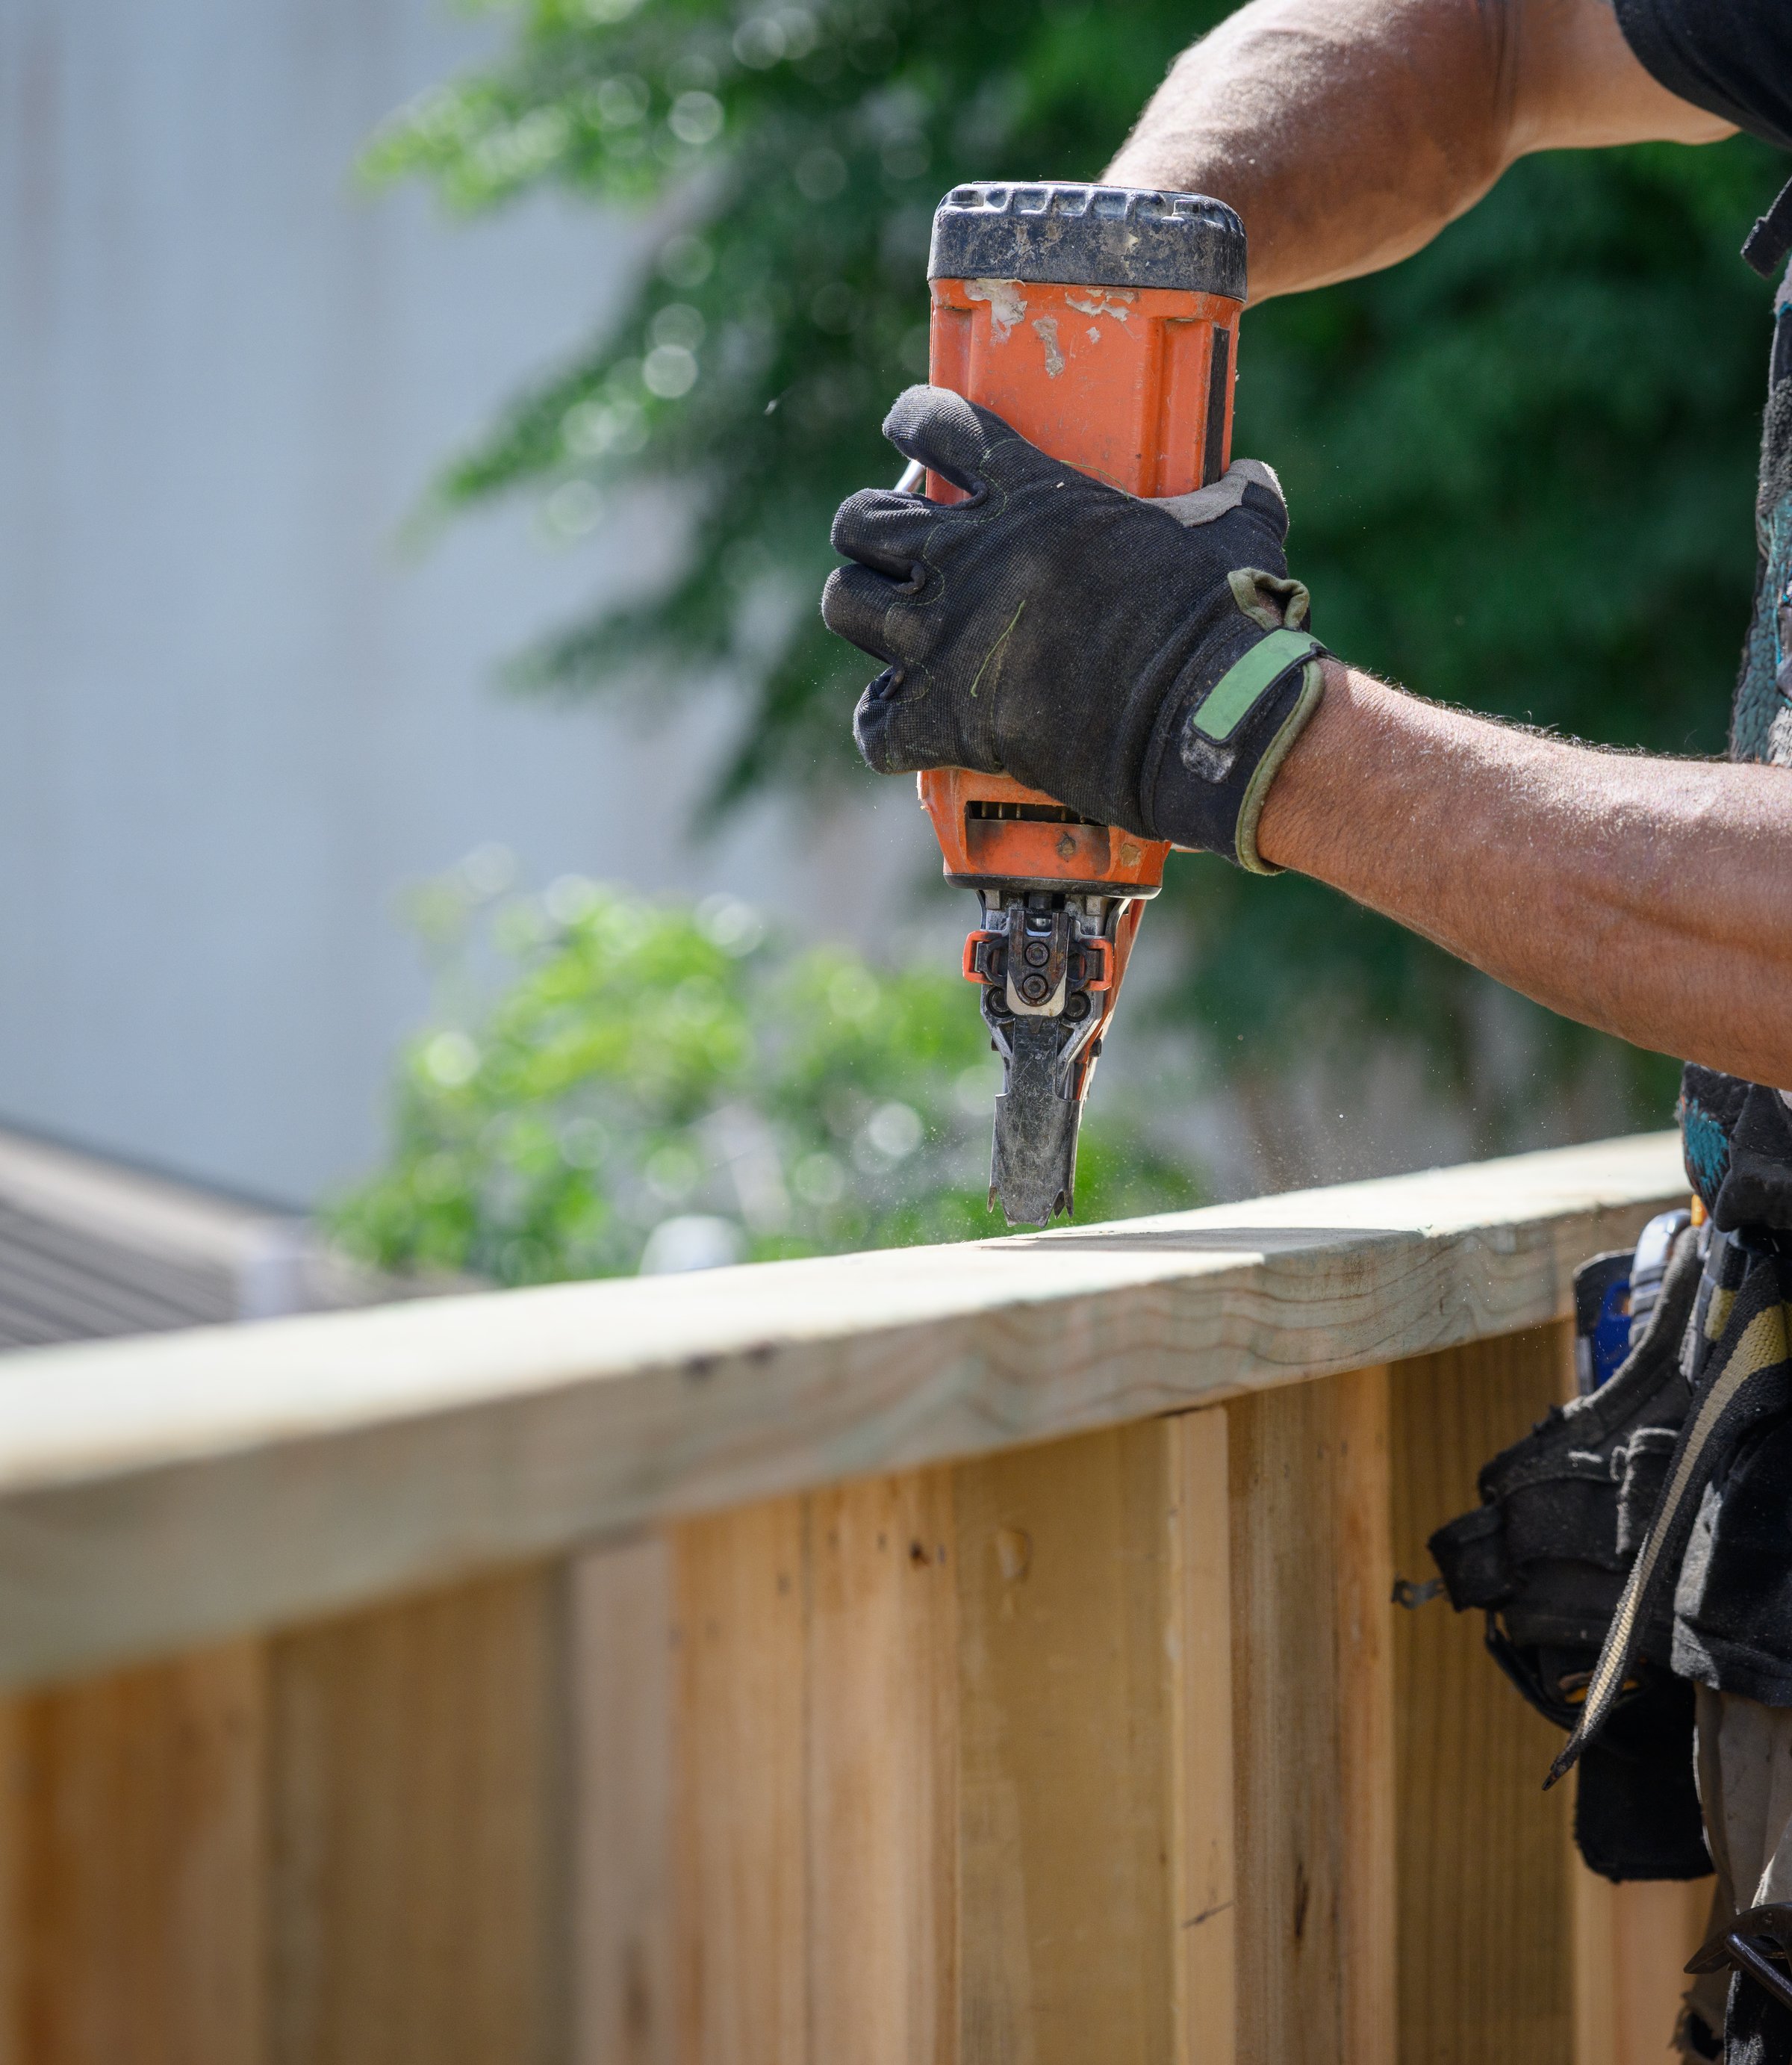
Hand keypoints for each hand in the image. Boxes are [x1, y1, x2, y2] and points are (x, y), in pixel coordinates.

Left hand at [822, 385, 1325, 871]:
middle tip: (902, 554)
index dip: (916, 422)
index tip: (916, 433)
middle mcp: (968, 556)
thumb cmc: (1220, 618)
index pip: (933, 423)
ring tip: (891, 630)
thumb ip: (1232, 492)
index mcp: (1030, 493)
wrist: (1204, 714)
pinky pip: (874, 724)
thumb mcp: (1236, 529)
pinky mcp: (946, 716)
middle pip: (861, 519)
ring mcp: (946, 636)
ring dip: (863, 613)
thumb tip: (1251, 476)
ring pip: (844, 604)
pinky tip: (905, 726)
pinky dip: (884, 727)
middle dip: (870, 532)